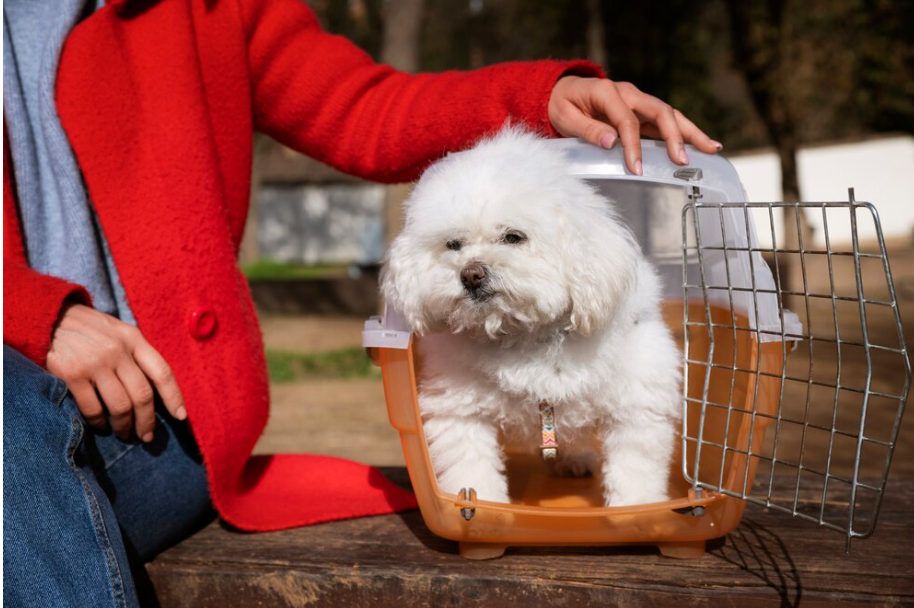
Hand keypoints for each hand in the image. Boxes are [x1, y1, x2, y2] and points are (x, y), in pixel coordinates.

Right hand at [46, 303, 186, 441]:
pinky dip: (99, 423)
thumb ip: (134, 353)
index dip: (174, 397)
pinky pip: (93, 409)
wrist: (45, 316)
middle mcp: (118, 350)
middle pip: (143, 395)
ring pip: (120, 406)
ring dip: (124, 426)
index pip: (162, 371)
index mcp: (133, 339)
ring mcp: (95, 363)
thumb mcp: (116, 331)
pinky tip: (100, 426)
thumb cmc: (86, 328)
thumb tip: (154, 389)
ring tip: (123, 434)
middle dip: (147, 421)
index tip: (180, 416)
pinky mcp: (72, 375)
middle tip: (145, 436)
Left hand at [548, 75, 721, 175]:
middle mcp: (628, 93)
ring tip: (712, 149)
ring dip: (691, 132)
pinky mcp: (642, 110)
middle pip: (660, 112)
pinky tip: (701, 145)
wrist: (561, 91)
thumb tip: (611, 142)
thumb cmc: (562, 105)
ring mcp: (637, 100)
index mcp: (607, 92)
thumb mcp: (565, 117)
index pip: (627, 121)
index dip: (633, 146)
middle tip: (683, 161)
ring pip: (670, 114)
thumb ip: (587, 129)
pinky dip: (684, 132)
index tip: (637, 169)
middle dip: (675, 136)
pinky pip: (666, 121)